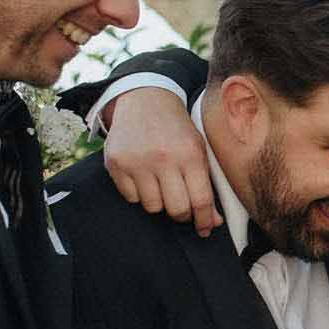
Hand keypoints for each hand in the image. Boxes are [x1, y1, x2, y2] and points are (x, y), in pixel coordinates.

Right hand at [102, 86, 220, 235]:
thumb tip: (212, 222)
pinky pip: (131, 198)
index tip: (205, 228)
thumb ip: (206, 185)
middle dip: (182, 215)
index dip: (204, 220)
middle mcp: (163, 158)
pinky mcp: (116, 163)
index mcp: (190, 154)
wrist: (145, 100)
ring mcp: (137, 161)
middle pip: (176, 209)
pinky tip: (143, 175)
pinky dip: (139, 193)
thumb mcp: (198, 150)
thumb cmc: (177, 130)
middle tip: (183, 207)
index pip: (200, 200)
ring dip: (159, 201)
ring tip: (161, 182)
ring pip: (152, 206)